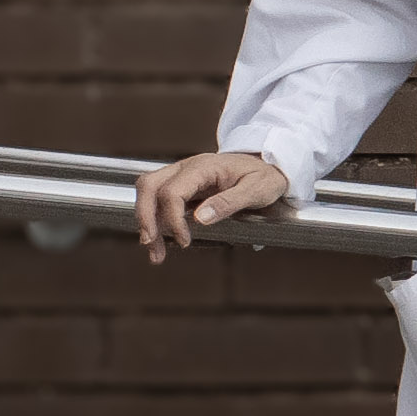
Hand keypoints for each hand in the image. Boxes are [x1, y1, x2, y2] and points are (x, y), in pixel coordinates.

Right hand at [135, 149, 286, 262]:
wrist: (270, 164)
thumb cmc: (266, 176)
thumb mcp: (257, 189)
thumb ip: (230, 202)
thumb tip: (201, 218)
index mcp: (203, 167)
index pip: (173, 192)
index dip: (173, 219)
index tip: (185, 241)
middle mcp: (187, 168)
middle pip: (149, 186)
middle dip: (145, 217)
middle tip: (151, 245)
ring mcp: (182, 175)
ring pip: (148, 191)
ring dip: (146, 220)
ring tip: (155, 251)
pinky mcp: (182, 185)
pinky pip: (158, 198)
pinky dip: (155, 218)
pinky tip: (161, 239)